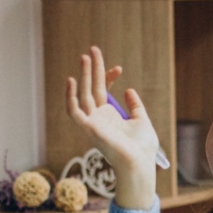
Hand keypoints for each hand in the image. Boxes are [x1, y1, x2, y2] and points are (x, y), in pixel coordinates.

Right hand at [66, 46, 158, 209]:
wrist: (140, 163)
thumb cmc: (142, 147)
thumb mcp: (142, 121)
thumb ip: (135, 106)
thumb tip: (128, 90)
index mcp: (109, 116)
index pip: (104, 91)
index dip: (109, 77)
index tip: (118, 68)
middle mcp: (98, 117)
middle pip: (92, 88)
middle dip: (93, 69)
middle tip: (93, 50)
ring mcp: (92, 122)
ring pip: (84, 94)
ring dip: (85, 75)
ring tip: (86, 57)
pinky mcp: (88, 128)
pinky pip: (74, 111)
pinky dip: (70, 97)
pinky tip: (72, 80)